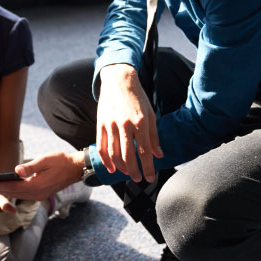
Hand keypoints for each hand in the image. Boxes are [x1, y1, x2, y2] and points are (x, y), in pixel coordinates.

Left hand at [0, 151, 82, 201]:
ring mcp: (39, 196)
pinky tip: (6, 188)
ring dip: (4, 192)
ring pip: (17, 195)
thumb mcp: (45, 160)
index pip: (12, 187)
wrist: (76, 168)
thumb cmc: (61, 161)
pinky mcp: (41, 194)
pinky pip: (23, 195)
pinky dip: (13, 192)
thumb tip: (17, 170)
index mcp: (36, 186)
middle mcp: (37, 194)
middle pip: (13, 193)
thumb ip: (31, 167)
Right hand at [97, 64, 162, 181]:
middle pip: (128, 156)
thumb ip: (154, 136)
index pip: (144, 151)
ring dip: (121, 167)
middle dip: (134, 171)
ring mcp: (111, 125)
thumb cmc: (138, 98)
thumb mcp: (151, 115)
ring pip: (114, 154)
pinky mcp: (101, 124)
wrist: (119, 81)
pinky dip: (106, 160)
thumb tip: (158, 155)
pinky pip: (101, 147)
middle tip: (138, 179)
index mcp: (140, 122)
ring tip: (127, 173)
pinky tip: (112, 168)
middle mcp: (125, 125)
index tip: (150, 178)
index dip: (148, 167)